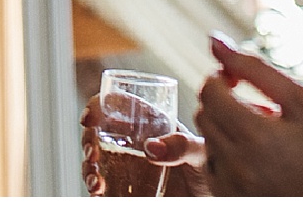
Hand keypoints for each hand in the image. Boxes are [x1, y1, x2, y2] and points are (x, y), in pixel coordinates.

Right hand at [81, 91, 207, 195]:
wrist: (212, 198)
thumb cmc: (214, 170)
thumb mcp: (203, 154)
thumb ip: (183, 146)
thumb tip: (150, 148)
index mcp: (153, 124)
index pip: (120, 104)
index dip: (99, 105)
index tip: (89, 119)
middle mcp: (137, 142)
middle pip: (100, 131)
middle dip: (88, 140)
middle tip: (92, 154)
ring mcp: (130, 166)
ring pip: (96, 158)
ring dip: (88, 166)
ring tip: (95, 181)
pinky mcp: (127, 187)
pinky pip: (103, 183)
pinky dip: (94, 186)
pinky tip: (98, 191)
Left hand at [194, 35, 302, 195]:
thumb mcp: (301, 102)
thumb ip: (254, 68)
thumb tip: (215, 41)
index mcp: (253, 136)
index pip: (209, 92)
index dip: (220, 78)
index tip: (236, 80)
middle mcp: (236, 165)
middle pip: (203, 116)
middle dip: (222, 103)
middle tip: (255, 109)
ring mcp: (231, 188)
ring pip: (206, 142)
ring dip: (225, 131)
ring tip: (260, 136)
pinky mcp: (230, 201)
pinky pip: (212, 171)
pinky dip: (226, 158)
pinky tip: (255, 158)